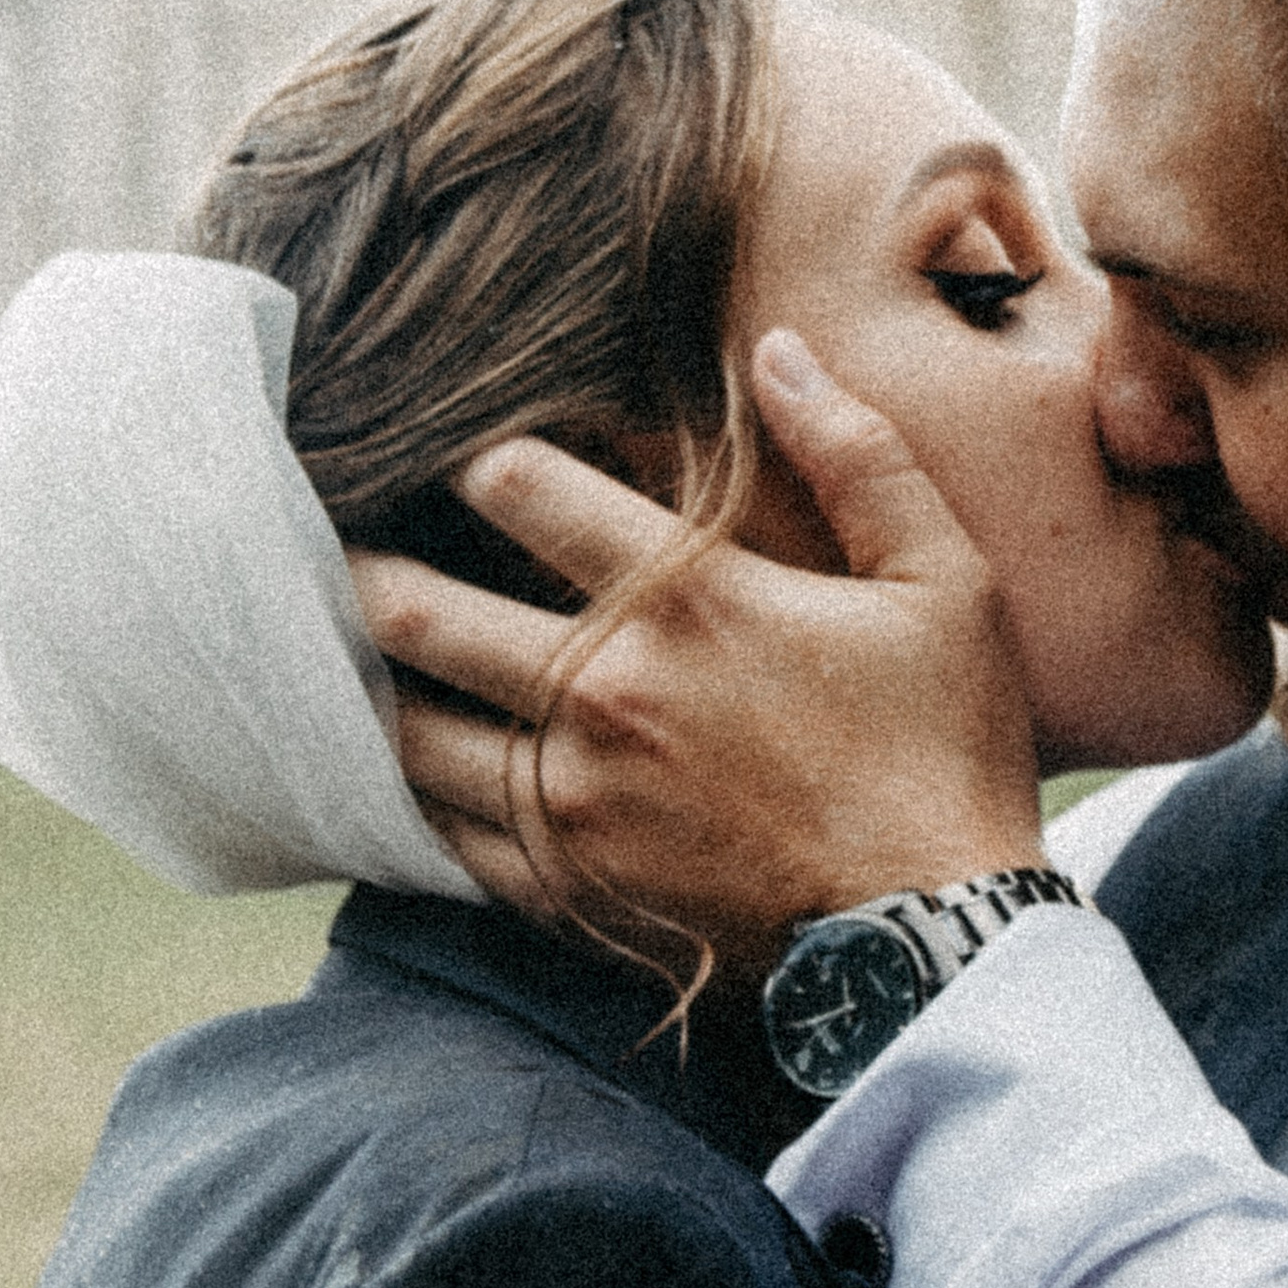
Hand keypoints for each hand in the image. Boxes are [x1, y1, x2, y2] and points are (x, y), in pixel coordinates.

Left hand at [354, 332, 1044, 962]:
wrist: (937, 936)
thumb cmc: (947, 746)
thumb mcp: (942, 580)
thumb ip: (857, 454)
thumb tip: (780, 351)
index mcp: (685, 599)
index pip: (519, 486)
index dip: (481, 458)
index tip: (471, 459)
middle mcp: (602, 692)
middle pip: (415, 608)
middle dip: (365, 566)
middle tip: (340, 546)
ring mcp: (572, 798)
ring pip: (405, 729)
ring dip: (379, 687)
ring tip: (362, 660)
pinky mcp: (567, 886)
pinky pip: (442, 836)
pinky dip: (417, 797)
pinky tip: (415, 771)